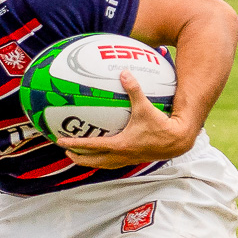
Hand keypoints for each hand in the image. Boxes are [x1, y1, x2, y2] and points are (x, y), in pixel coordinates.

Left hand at [61, 70, 198, 168]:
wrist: (177, 141)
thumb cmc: (161, 125)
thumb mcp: (145, 106)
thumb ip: (134, 90)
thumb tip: (124, 73)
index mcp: (119, 144)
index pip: (90, 146)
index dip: (73, 144)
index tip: (60, 142)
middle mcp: (120, 155)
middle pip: (92, 161)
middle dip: (77, 157)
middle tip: (66, 151)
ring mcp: (127, 159)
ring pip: (102, 165)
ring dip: (89, 161)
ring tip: (79, 156)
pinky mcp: (134, 159)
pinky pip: (113, 163)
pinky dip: (103, 160)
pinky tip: (103, 154)